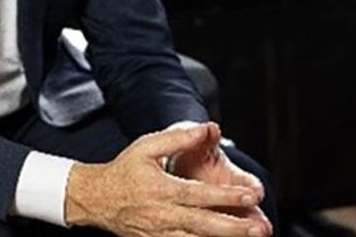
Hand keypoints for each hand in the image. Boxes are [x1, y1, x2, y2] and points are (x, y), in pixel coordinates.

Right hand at [64, 124, 270, 236]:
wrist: (96, 198)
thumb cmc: (124, 170)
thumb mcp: (145, 147)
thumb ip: (177, 138)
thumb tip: (205, 129)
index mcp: (161, 189)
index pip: (200, 195)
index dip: (227, 197)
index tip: (251, 196)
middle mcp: (162, 215)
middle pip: (203, 225)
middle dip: (234, 228)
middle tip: (259, 228)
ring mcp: (159, 233)